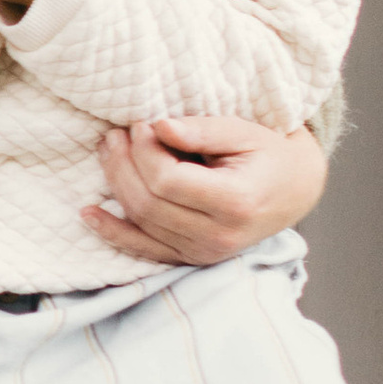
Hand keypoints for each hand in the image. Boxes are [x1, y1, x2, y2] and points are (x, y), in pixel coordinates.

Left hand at [86, 115, 329, 266]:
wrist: (293, 190)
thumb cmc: (267, 154)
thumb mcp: (243, 131)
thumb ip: (201, 129)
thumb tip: (156, 125)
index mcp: (236, 203)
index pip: (168, 181)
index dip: (145, 151)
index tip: (140, 124)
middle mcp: (219, 236)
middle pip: (149, 203)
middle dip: (123, 165)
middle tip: (114, 134)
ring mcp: (204, 253)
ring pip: (142, 223)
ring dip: (116, 185)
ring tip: (108, 151)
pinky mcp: (191, 259)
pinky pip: (144, 250)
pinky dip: (114, 233)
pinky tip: (89, 214)